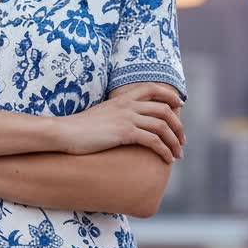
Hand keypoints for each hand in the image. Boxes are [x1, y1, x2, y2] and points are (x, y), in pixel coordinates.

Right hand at [57, 83, 185, 162]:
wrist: (65, 132)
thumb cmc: (80, 128)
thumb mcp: (102, 115)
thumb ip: (117, 115)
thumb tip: (125, 125)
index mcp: (123, 98)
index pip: (153, 89)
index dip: (170, 96)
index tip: (179, 105)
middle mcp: (128, 105)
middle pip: (164, 110)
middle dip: (178, 126)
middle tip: (182, 140)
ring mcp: (127, 118)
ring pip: (162, 127)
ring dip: (174, 141)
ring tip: (178, 154)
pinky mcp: (125, 133)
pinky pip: (153, 141)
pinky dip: (164, 150)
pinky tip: (166, 159)